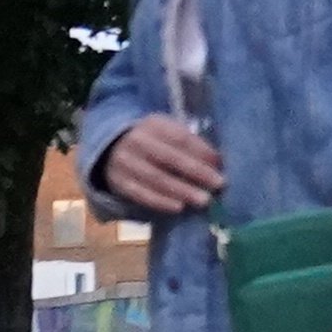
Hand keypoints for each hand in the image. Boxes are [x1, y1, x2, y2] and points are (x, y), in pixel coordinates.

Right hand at [98, 114, 222, 215]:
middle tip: (218, 184)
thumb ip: (190, 144)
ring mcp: (125, 162)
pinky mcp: (119, 182)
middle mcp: (137, 141)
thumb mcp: (168, 133)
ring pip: (156, 178)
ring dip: (182, 190)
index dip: (201, 151)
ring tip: (204, 200)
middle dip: (196, 172)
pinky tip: (179, 207)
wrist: (112, 150)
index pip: (180, 137)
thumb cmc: (153, 143)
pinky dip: (161, 202)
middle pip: (170, 158)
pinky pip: (141, 194)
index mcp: (153, 124)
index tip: (219, 164)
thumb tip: (218, 163)